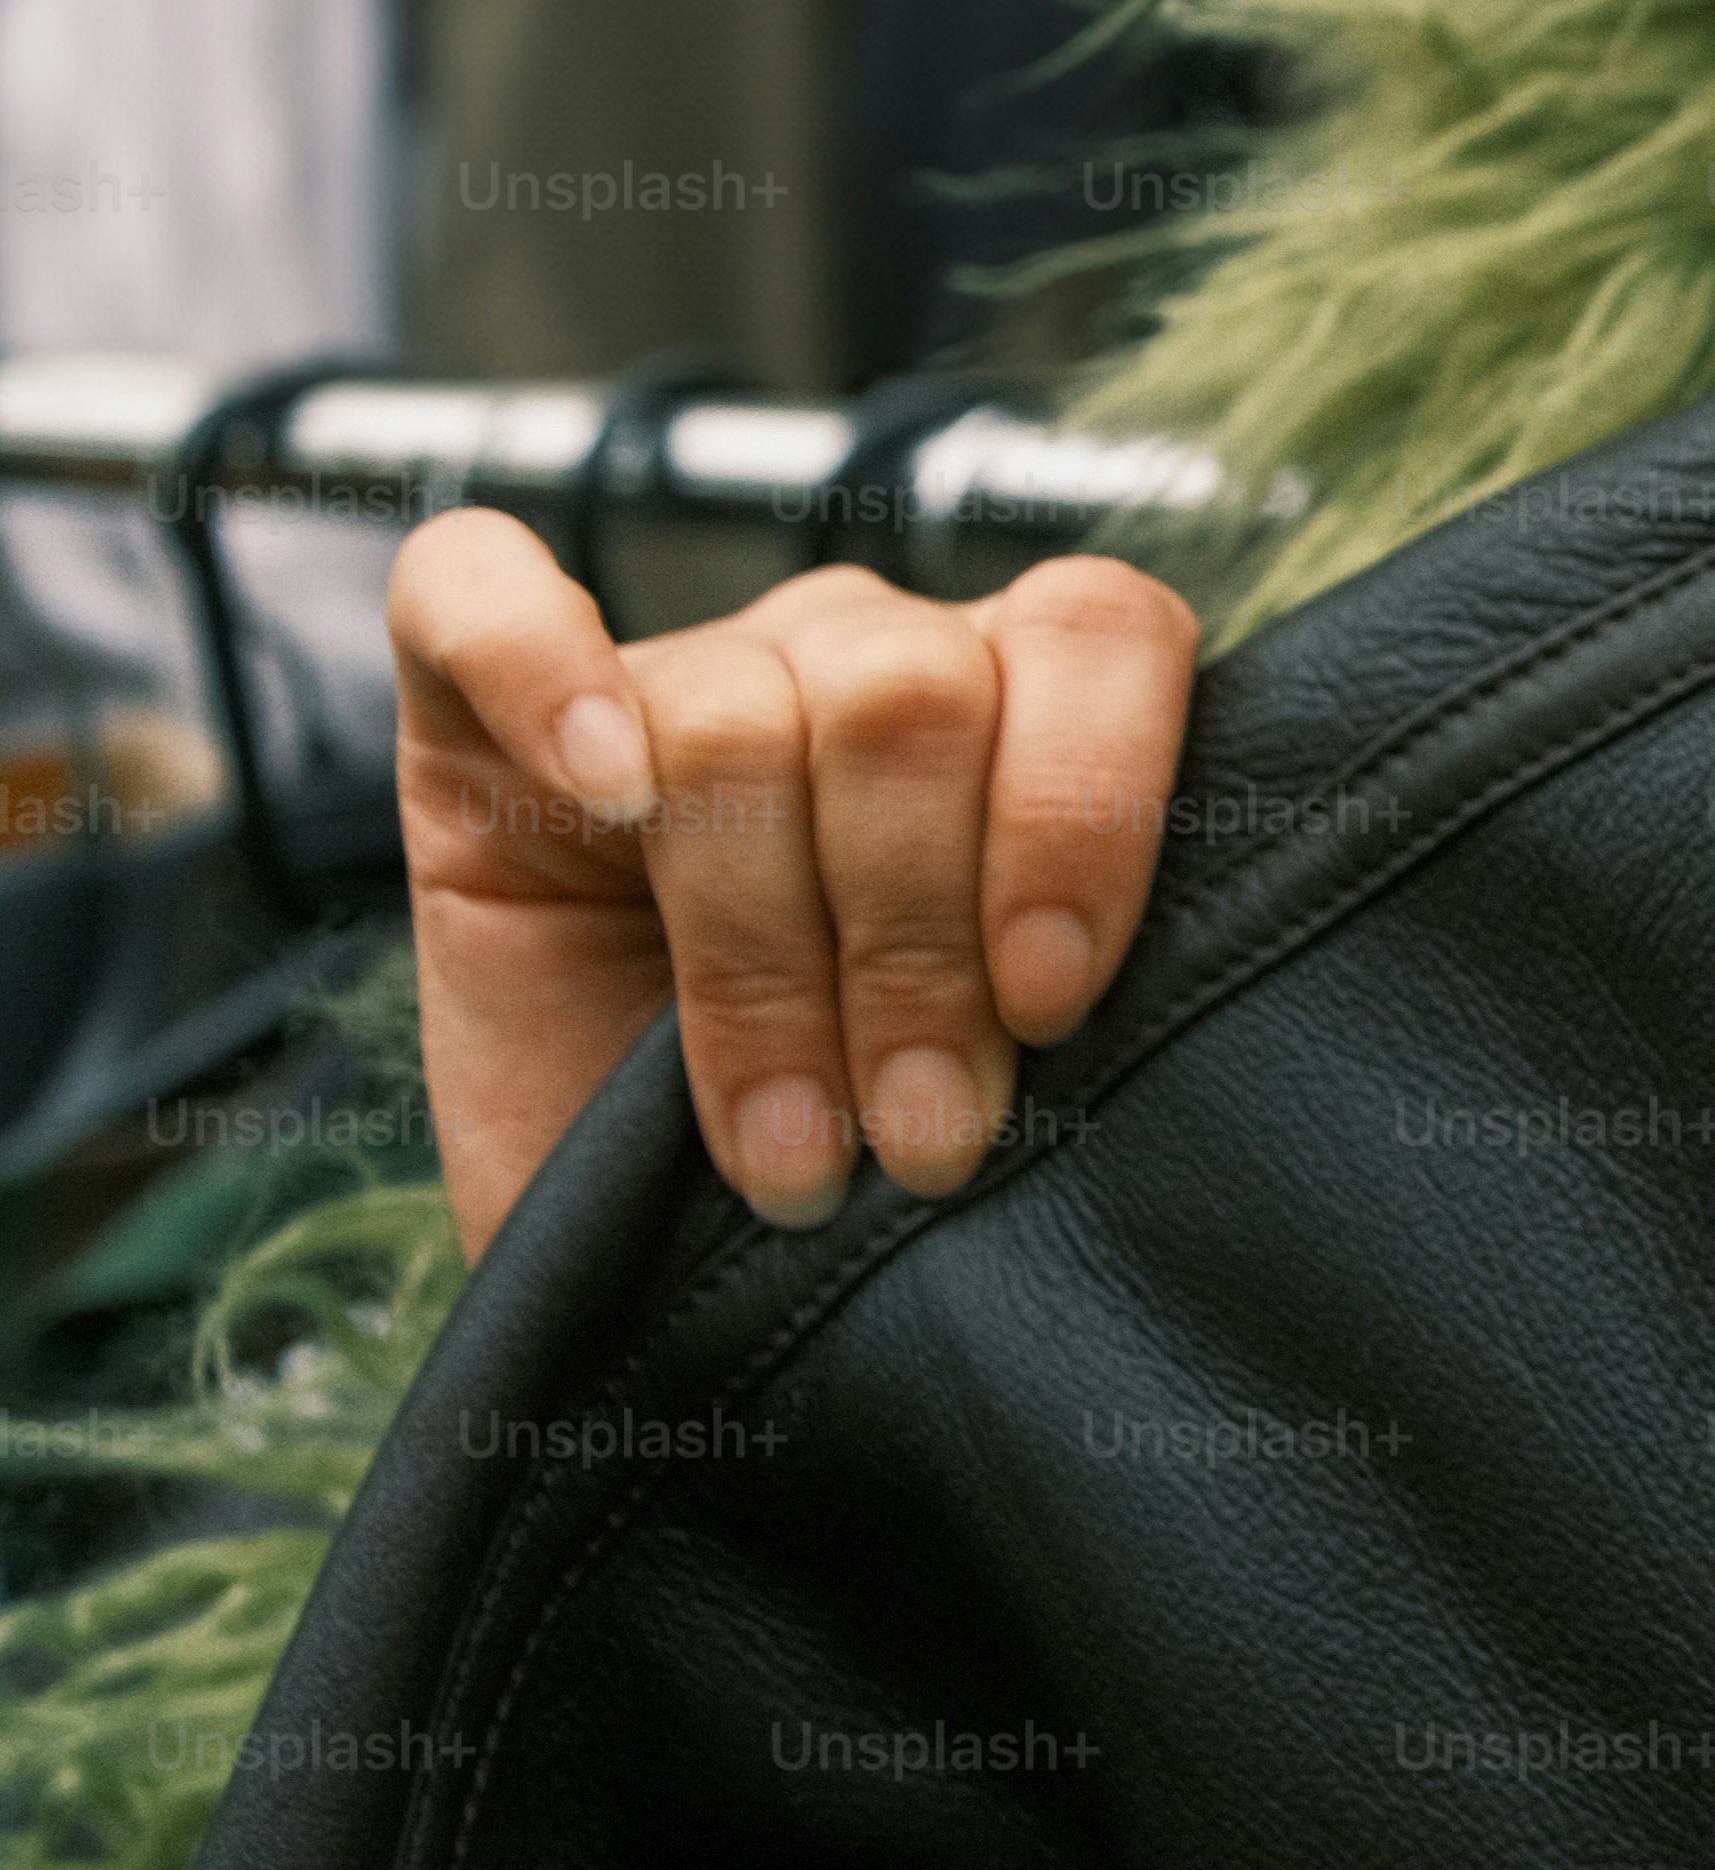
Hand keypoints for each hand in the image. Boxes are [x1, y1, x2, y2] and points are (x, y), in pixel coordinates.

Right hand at [387, 514, 1200, 1255]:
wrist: (656, 1279)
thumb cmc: (866, 1159)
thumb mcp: (1000, 1068)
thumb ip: (1060, 971)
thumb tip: (1084, 982)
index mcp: (1022, 704)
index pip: (1097, 634)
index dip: (1079, 811)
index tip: (1051, 1003)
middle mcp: (854, 657)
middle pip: (912, 697)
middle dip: (918, 942)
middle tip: (919, 1133)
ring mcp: (669, 675)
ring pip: (740, 720)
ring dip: (763, 959)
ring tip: (787, 1146)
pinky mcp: (463, 716)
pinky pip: (473, 591)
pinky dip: (538, 669)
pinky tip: (598, 787)